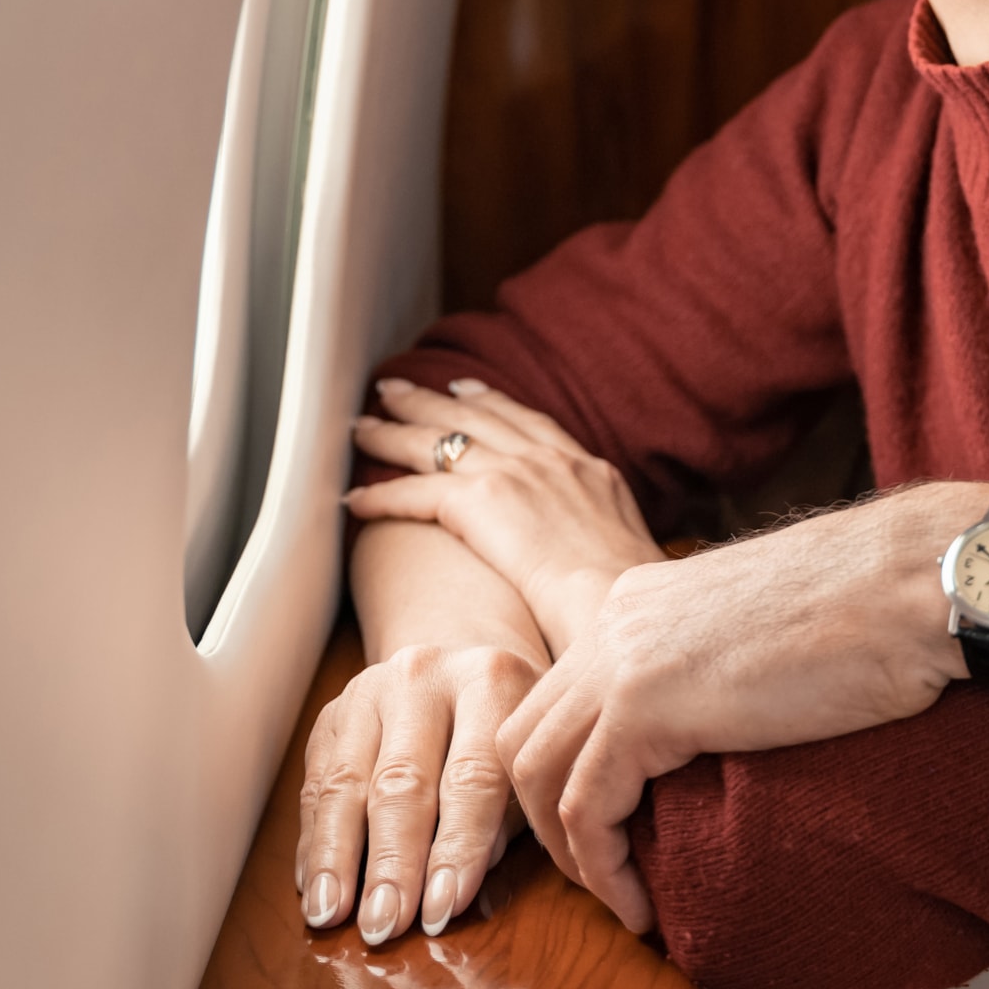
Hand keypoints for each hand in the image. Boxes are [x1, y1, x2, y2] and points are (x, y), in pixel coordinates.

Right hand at [298, 640, 539, 944]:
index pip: (472, 777)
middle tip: (383, 925)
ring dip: (337, 858)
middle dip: (390, 863)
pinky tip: (314, 887)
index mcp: (491, 682)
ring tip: (331, 915)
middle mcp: (425, 676)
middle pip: (402, 781)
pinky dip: (314, 841)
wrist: (467, 660)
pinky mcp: (333, 712)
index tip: (441, 912)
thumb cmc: (511, 733)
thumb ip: (507, 820)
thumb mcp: (529, 766)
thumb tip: (457, 886)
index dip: (455, 851)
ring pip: (346, 782)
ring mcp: (371, 689)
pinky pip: (316, 783)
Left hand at [348, 379, 667, 652]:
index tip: (465, 389)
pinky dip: (381, 496)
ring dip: (392, 434)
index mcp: (590, 469)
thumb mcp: (634, 554)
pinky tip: (355, 500)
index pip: (529, 421)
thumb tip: (603, 570)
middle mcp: (550, 459)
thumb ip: (606, 545)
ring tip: (360, 428)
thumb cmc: (634, 600)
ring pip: (437, 443)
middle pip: (474, 416)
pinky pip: (416, 492)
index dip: (491, 402)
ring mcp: (516, 474)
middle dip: (429, 400)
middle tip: (395, 387)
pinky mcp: (482, 501)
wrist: (624, 598)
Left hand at [498, 481, 988, 931]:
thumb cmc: (875, 609)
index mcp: (640, 601)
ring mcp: (621, 660)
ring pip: (537, 774)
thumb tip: (720, 733)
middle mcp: (615, 622)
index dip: (568, 775)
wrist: (914, 582)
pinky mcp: (645, 707)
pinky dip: (601, 867)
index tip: (611, 836)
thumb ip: (717, 672)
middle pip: (526, 734)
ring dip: (569, 853)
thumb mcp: (765, 638)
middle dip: (546, 819)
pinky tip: (640, 905)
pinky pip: (585, 807)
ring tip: (620, 901)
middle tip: (602, 877)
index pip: (561, 697)